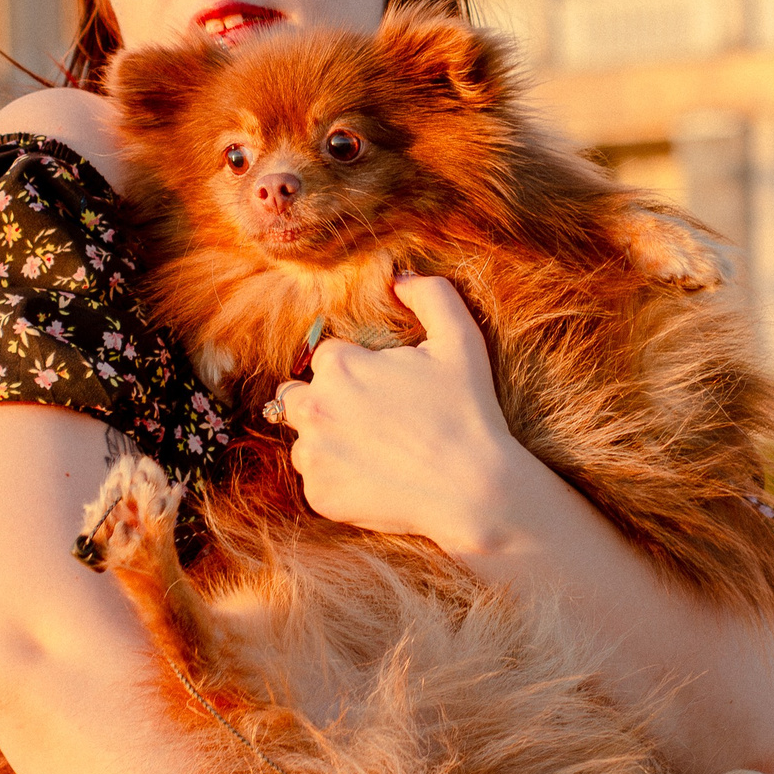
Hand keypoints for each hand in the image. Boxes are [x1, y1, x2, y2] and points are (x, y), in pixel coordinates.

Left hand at [270, 274, 533, 555]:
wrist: (475, 490)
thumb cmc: (468, 411)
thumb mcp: (460, 340)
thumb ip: (430, 294)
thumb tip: (398, 277)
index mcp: (338, 366)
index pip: (327, 356)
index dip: (360, 368)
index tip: (390, 387)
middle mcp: (313, 408)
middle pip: (298, 393)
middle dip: (327, 399)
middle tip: (374, 416)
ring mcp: (313, 456)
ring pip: (303, 437)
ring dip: (327, 437)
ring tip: (376, 447)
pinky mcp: (318, 496)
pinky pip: (316, 478)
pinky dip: (338, 477)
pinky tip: (377, 476)